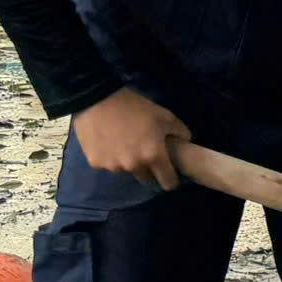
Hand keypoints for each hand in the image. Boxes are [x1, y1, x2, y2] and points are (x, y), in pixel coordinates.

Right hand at [73, 88, 189, 189]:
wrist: (97, 99)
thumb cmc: (135, 107)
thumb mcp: (164, 115)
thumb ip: (180, 131)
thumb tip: (186, 141)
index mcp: (153, 157)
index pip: (167, 181)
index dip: (171, 180)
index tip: (170, 174)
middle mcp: (134, 166)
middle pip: (146, 178)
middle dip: (149, 170)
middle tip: (146, 155)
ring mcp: (113, 167)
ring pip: (126, 171)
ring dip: (128, 163)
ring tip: (125, 145)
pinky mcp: (95, 163)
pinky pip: (108, 165)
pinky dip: (110, 158)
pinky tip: (108, 143)